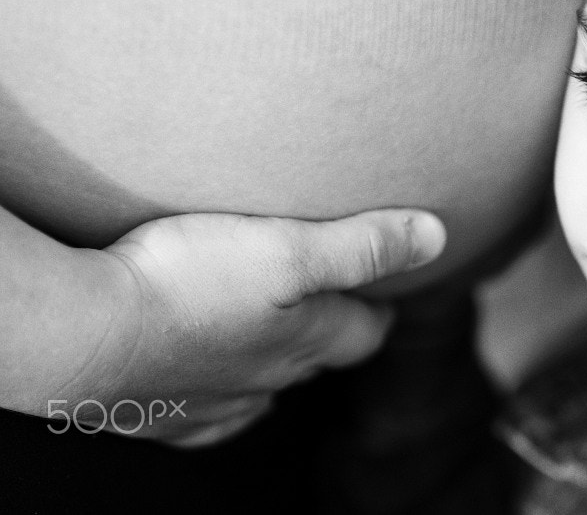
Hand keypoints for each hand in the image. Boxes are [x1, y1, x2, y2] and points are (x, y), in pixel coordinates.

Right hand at [62, 209, 444, 447]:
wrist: (84, 335)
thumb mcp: (288, 247)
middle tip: (334, 300)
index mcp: (304, 338)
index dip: (379, 308)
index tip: (386, 289)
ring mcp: (214, 400)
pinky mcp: (162, 411)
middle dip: (332, 330)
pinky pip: (209, 416)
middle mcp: (267, 377)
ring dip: (275, 359)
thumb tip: (436, 237)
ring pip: (263, 385)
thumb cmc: (187, 283)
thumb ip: (362, 245)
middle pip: (316, 358)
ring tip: (274, 331)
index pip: (363, 331)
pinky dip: (223, 398)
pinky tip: (219, 386)